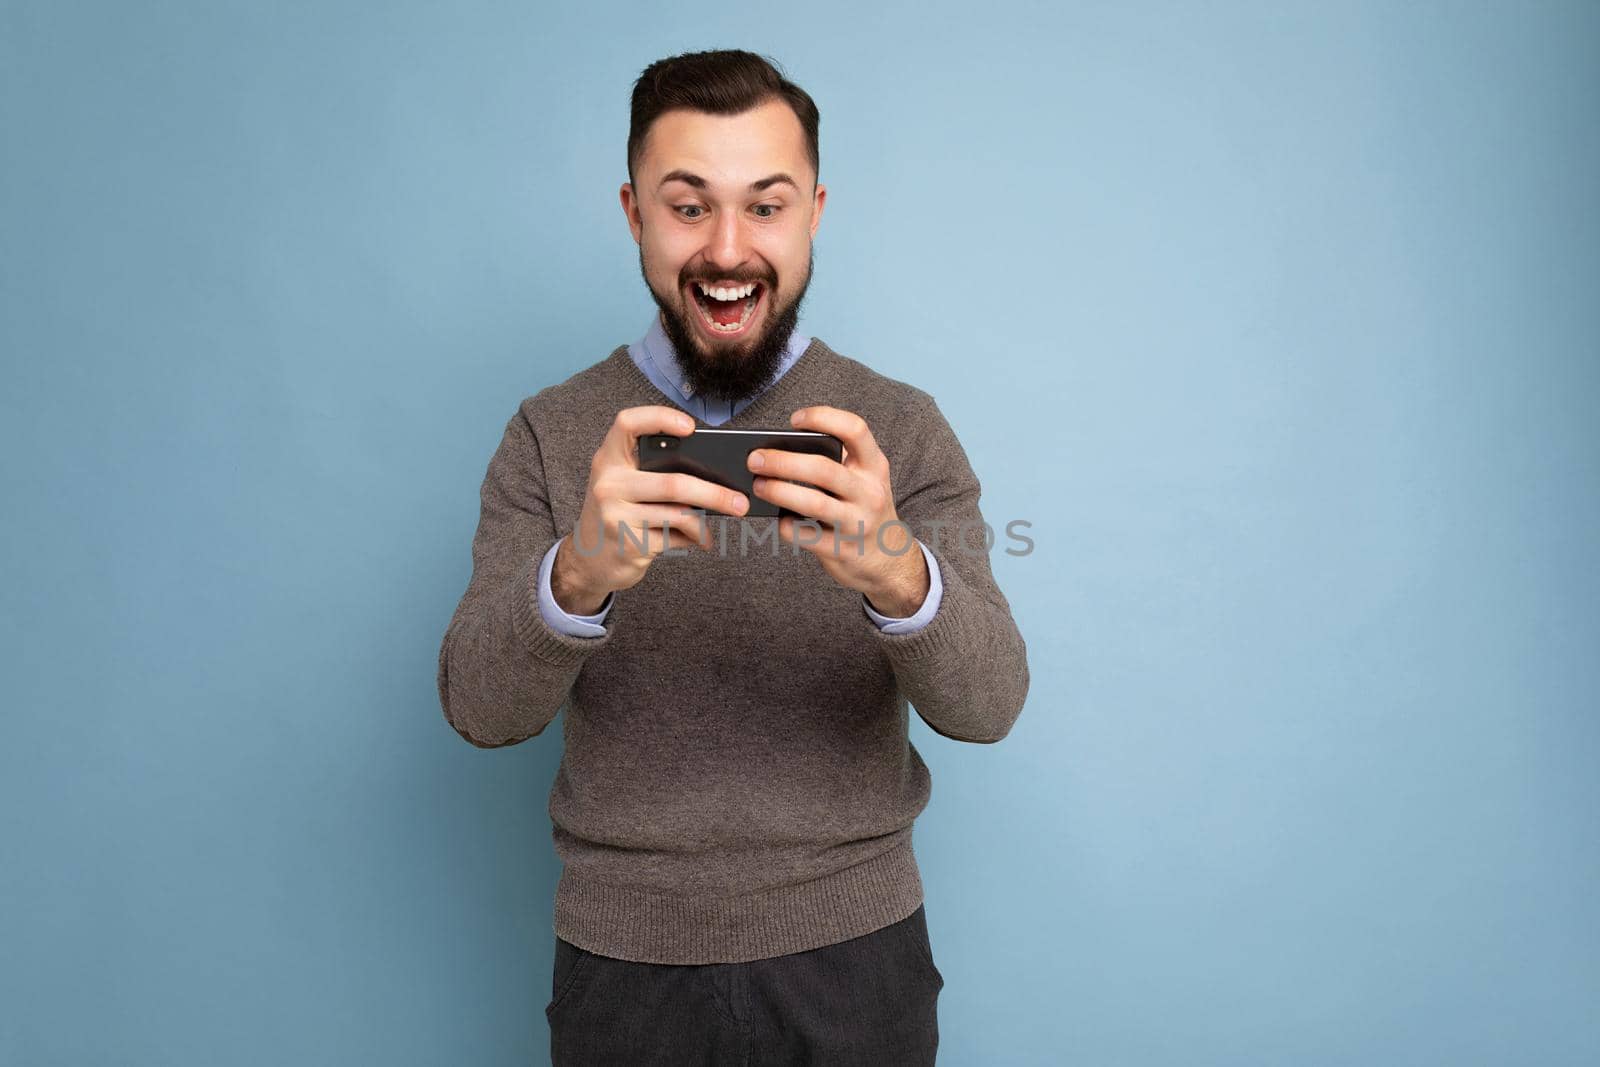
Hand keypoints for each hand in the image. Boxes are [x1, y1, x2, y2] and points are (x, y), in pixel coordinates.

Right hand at [552, 405, 750, 612]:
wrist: (589, 559)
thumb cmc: (618, 512)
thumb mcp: (623, 484)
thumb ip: (652, 470)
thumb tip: (712, 471)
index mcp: (608, 459)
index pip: (628, 423)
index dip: (660, 418)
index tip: (691, 427)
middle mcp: (608, 484)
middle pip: (672, 483)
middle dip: (713, 493)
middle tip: (740, 500)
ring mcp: (616, 516)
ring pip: (679, 514)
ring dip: (711, 518)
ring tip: (731, 515)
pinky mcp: (629, 544)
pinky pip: (675, 538)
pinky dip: (694, 537)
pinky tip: (701, 538)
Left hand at [747, 405, 929, 615]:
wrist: (889, 560)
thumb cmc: (864, 509)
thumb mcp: (864, 480)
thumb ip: (836, 463)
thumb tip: (781, 449)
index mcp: (875, 467)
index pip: (855, 430)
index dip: (823, 417)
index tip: (794, 420)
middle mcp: (870, 493)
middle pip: (824, 469)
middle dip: (783, 461)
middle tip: (755, 459)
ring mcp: (858, 523)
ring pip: (813, 503)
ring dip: (779, 491)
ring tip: (758, 485)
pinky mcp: (842, 550)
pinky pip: (806, 535)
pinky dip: (786, 526)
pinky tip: (779, 519)